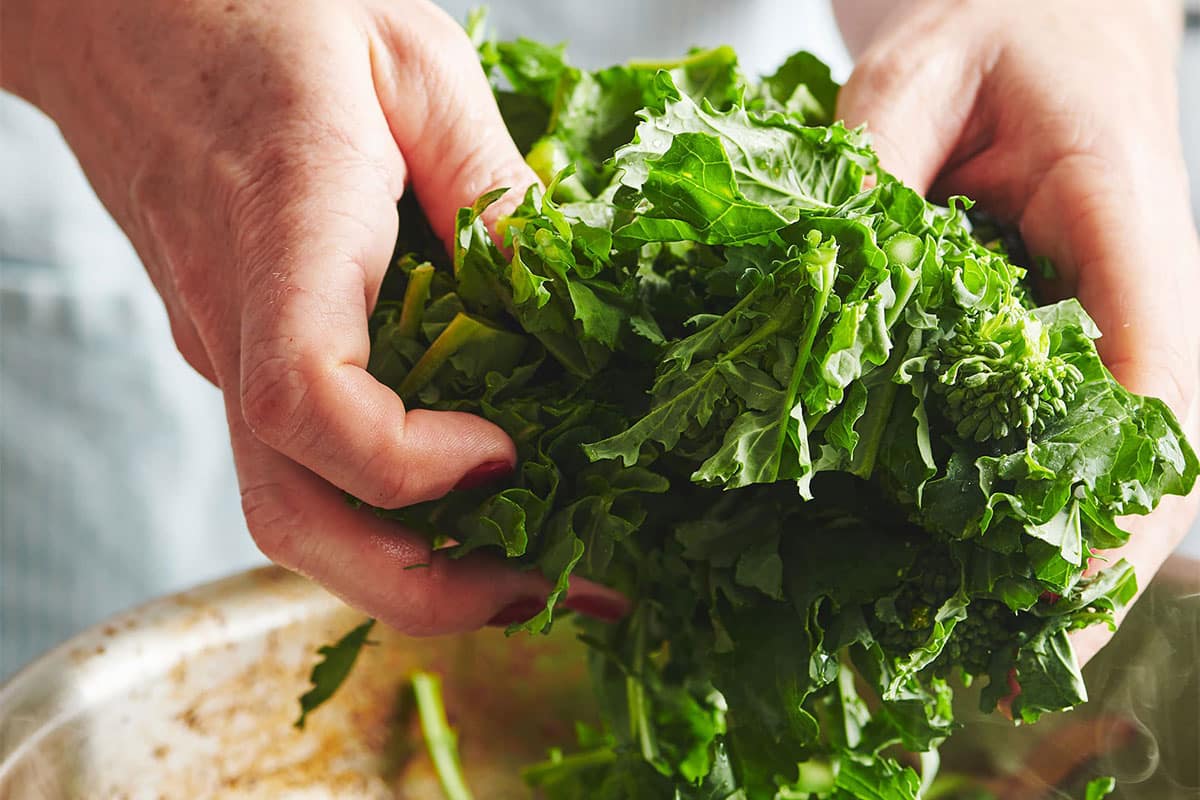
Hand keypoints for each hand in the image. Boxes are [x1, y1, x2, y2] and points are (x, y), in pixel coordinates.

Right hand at [1, 0, 624, 632]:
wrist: (117, 8)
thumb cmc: (256, 8)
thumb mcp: (409, 58)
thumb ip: (485, 176)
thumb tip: (550, 287)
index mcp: (284, 227)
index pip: (306, 400)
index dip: (409, 463)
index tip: (504, 452)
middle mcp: (237, 316)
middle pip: (291, 516)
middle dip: (424, 587)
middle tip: (546, 592)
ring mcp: (225, 345)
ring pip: (294, 510)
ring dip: (412, 569)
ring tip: (527, 569)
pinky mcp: (239, 349)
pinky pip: (303, 461)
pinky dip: (389, 510)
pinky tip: (469, 496)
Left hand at [834, 0, 1199, 663]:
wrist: (1044, 17)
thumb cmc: (1003, 27)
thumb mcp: (924, 63)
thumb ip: (874, 155)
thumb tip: (821, 275)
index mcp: (1127, 225)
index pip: (1154, 390)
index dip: (1110, 507)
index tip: (1052, 598)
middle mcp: (1138, 296)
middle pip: (1142, 465)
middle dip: (1071, 571)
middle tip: (982, 669)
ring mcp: (1107, 327)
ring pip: (1100, 467)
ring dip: (1037, 557)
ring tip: (950, 646)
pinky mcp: (1061, 340)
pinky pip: (1048, 435)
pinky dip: (999, 503)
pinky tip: (930, 558)